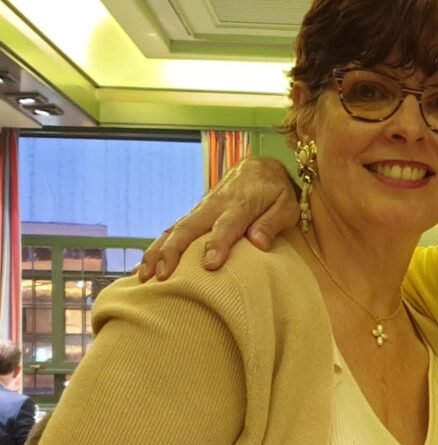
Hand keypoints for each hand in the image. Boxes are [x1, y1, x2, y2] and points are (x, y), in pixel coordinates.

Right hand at [138, 156, 298, 280]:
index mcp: (241, 203)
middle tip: (162, 276)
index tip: (209, 265)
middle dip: (174, 251)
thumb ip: (273, 222)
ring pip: (175, 229)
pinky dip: (157, 248)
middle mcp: (215, 205)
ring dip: (157, 251)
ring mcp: (201, 209)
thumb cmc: (277, 191)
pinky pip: (173, 230)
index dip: (217, 244)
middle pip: (190, 227)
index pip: (227, 225)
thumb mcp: (287, 205)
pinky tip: (142, 268)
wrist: (260, 168)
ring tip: (143, 276)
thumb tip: (258, 243)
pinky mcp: (195, 214)